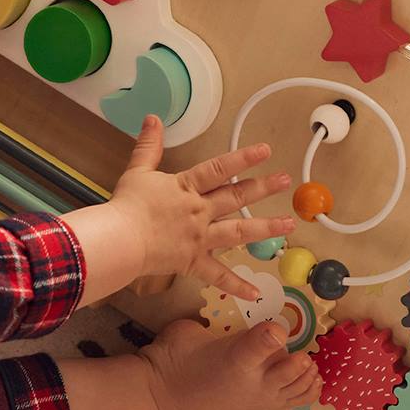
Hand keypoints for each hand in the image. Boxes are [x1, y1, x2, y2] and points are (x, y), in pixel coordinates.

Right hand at [112, 116, 293, 300]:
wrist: (120, 240)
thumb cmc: (127, 206)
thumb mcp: (138, 170)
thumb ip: (149, 145)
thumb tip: (153, 118)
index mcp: (187, 187)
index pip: (219, 169)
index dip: (243, 158)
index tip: (266, 151)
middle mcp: (199, 211)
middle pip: (236, 198)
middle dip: (263, 188)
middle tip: (286, 181)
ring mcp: (200, 238)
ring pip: (238, 232)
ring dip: (266, 228)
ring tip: (289, 225)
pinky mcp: (194, 262)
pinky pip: (218, 275)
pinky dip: (237, 285)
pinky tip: (256, 291)